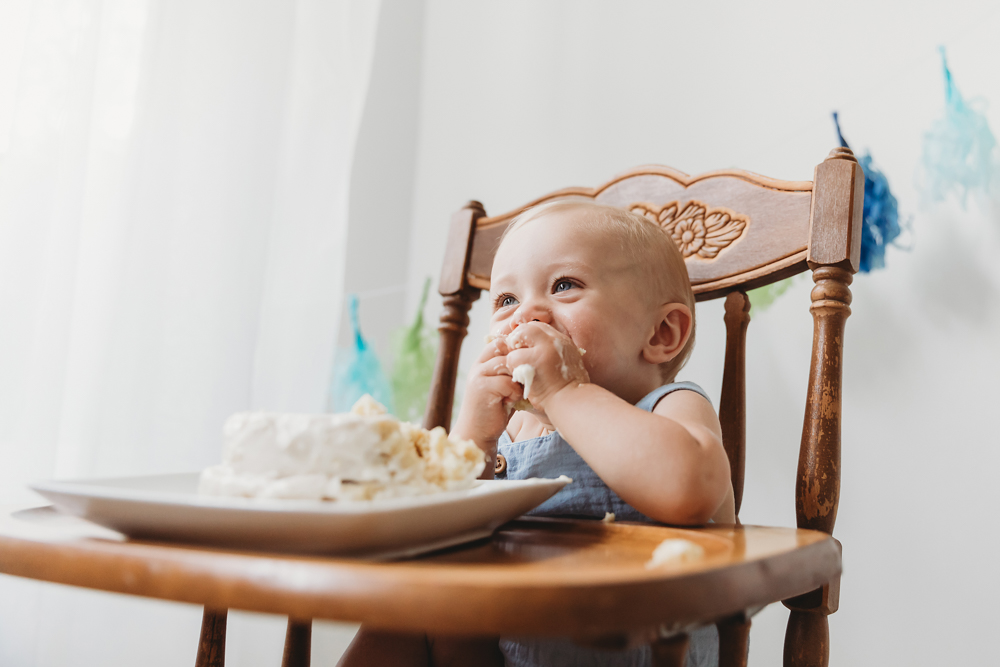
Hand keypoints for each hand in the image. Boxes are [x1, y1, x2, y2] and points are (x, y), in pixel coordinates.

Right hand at [450, 339, 523, 454]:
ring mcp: (478, 375)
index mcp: (483, 362)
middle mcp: (478, 365)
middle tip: (524, 378)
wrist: (477, 433)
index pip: (501, 342)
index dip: (517, 349)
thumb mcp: (504, 387)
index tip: (527, 363)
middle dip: (519, 362)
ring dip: (518, 378)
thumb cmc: (495, 410)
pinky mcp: (481, 388)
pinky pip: (507, 382)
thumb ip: (511, 372)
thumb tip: (534, 357)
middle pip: (504, 349)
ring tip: (518, 392)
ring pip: (507, 364)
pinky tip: (512, 402)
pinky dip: (515, 392)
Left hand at [503, 322, 588, 413]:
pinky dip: (513, 370)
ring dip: (514, 358)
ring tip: (522, 372)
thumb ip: (551, 352)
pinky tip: (521, 379)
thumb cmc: (567, 390)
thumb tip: (531, 348)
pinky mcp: (532, 362)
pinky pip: (512, 359)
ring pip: (515, 343)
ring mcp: (543, 350)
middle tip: (520, 359)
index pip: (538, 327)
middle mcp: (553, 341)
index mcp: (562, 340)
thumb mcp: (566, 363)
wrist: (571, 402)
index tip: (526, 350)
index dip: (528, 337)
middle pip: (525, 329)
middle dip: (517, 341)